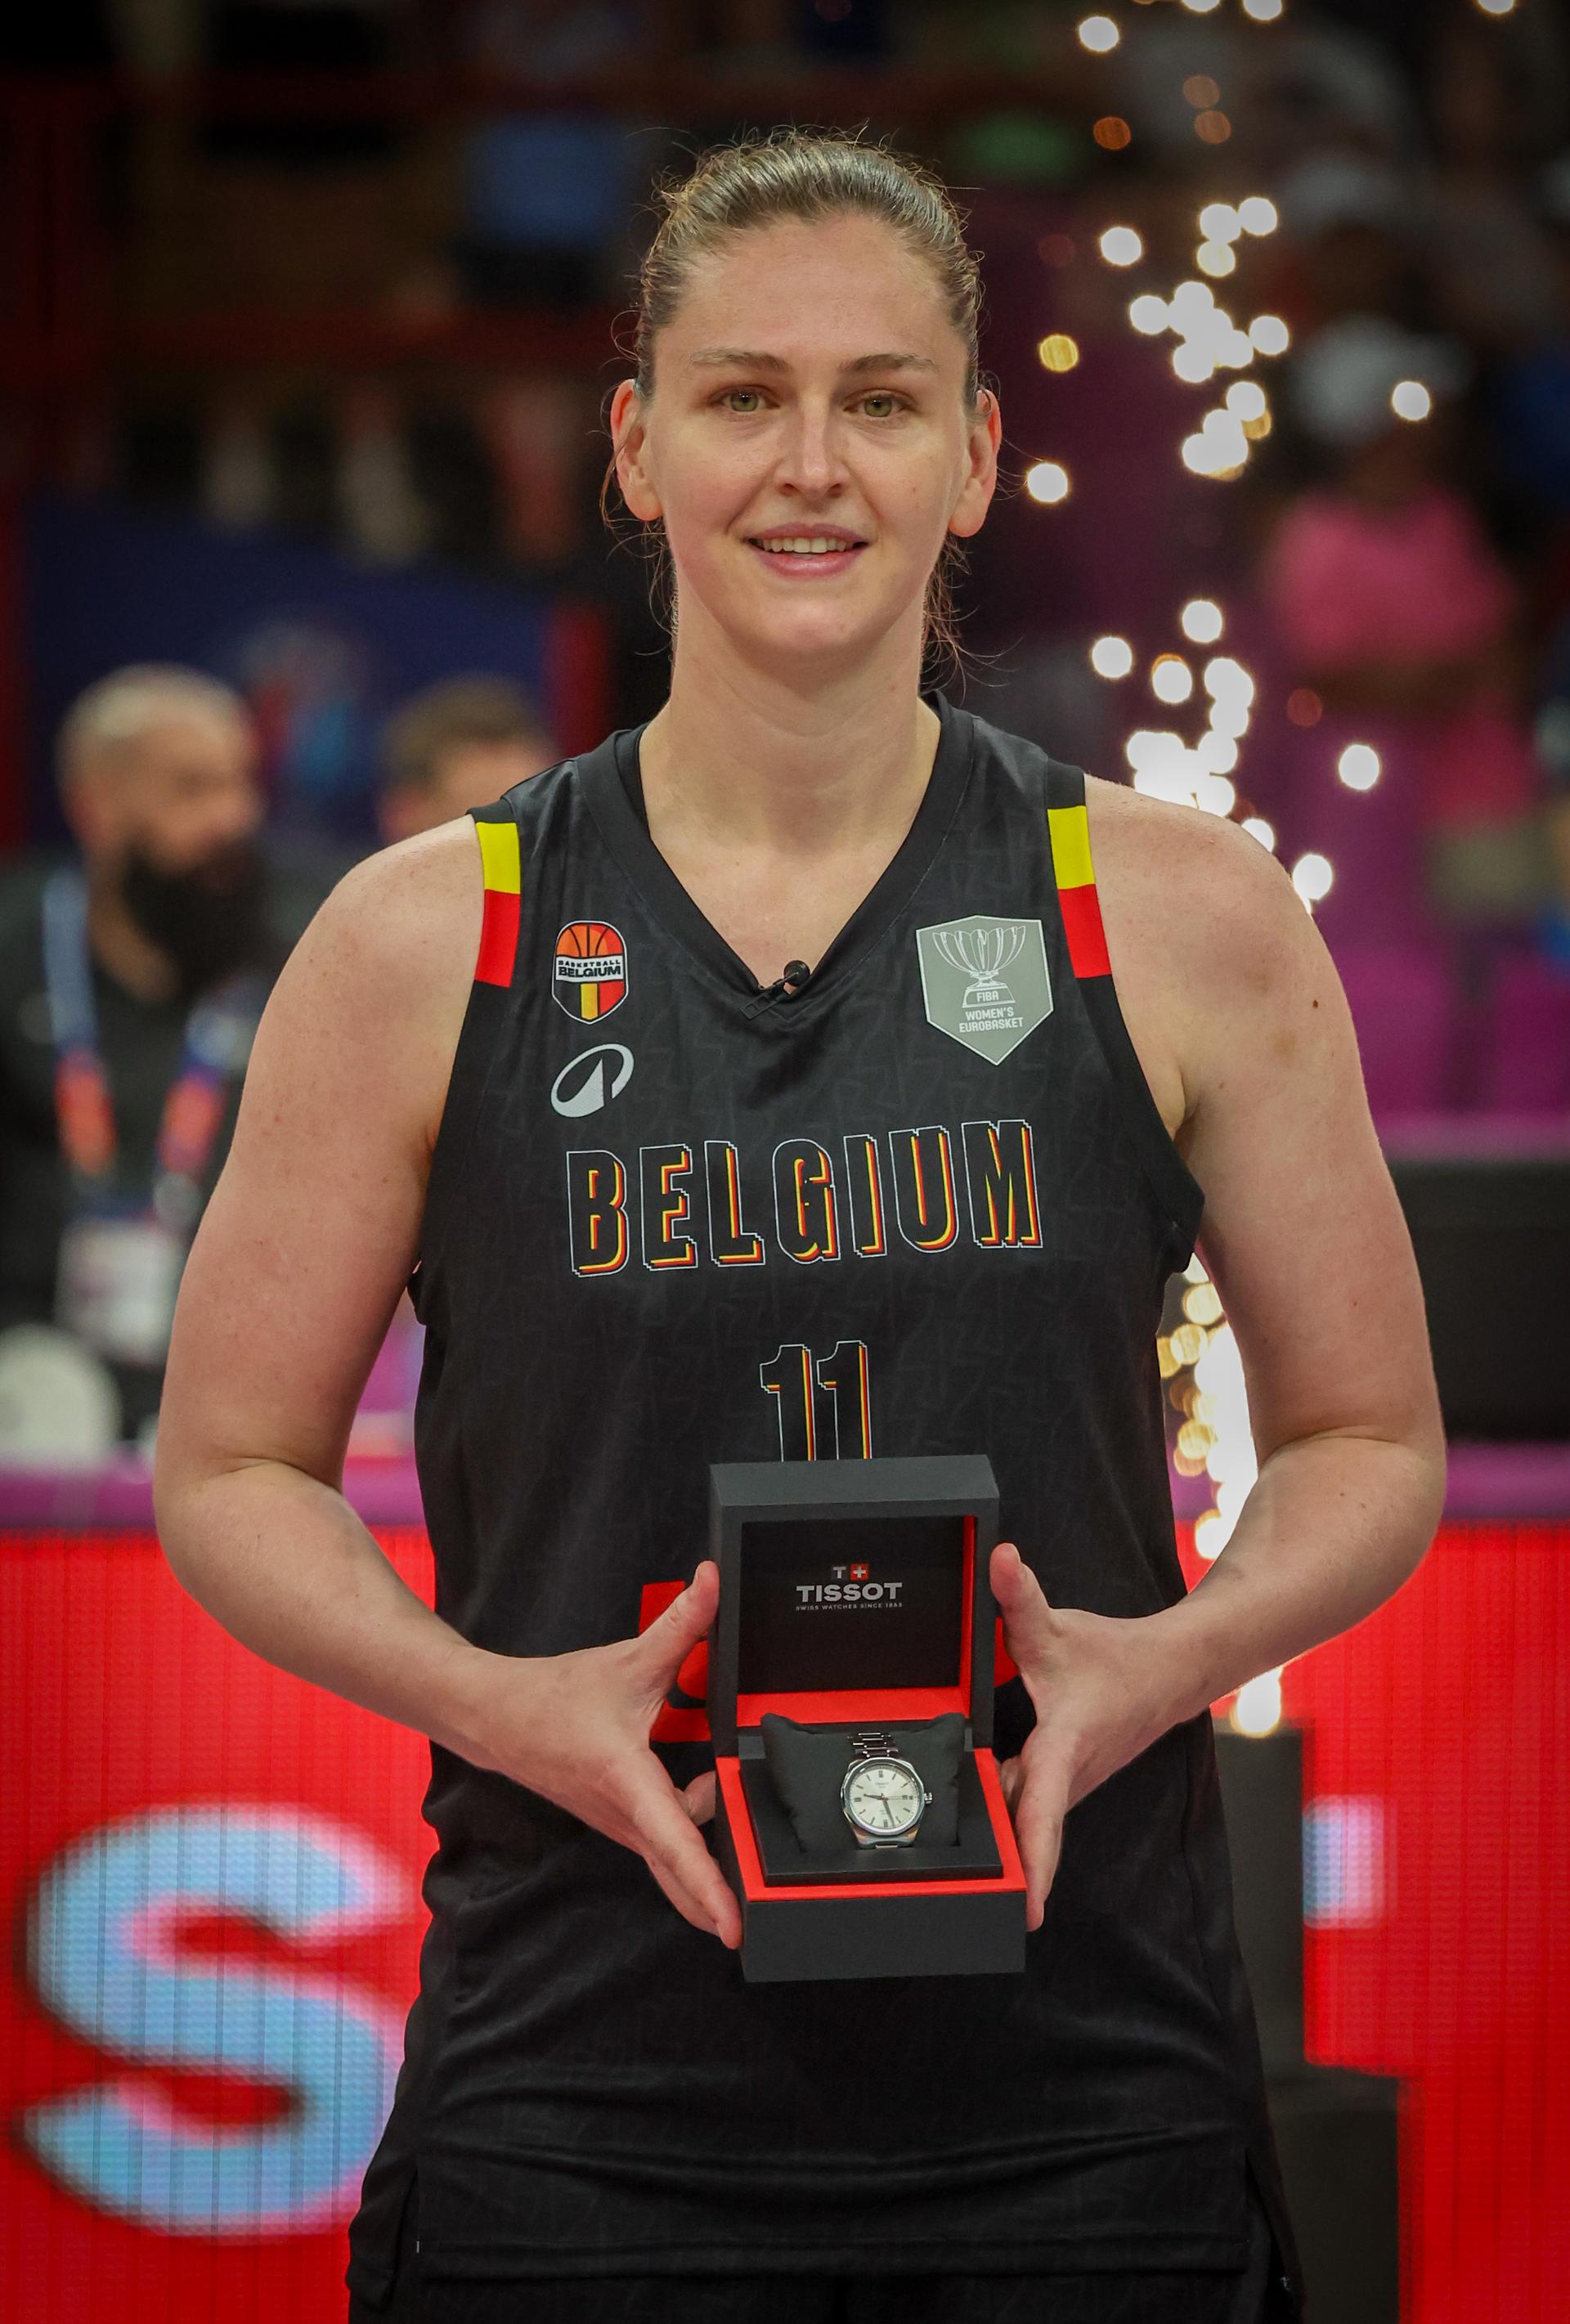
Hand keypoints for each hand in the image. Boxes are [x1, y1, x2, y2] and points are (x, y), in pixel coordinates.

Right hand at [467, 1559, 739, 1947]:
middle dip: (716, 1897)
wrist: (494, 1718)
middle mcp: (623, 1815)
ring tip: (744, 1853)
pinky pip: (661, 1847)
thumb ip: (680, 1624)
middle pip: (678, 1871)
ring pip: (671, 1857)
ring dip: (704, 1863)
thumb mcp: (628, 1658)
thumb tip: (711, 1581)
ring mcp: (618, 1826)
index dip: (706, 1887)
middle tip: (759, 1914)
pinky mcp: (617, 1823)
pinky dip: (687, 1849)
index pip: (674, 1842)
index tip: (732, 1924)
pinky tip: (710, 1820)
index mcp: (627, 1780)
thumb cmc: (554, 1698)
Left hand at [990, 1542, 1189, 1931]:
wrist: (1173, 1671)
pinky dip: (1007, 1811)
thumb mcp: (1057, 1628)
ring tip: (962, 1865)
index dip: (1033, 1864)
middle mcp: (1069, 1777)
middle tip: (961, 1890)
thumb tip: (999, 1557)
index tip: (1026, 1909)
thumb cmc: (1119, 1659)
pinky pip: (1030, 1804)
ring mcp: (1070, 1785)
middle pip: (1022, 1826)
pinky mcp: (1068, 1781)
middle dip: (997, 1858)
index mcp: (1065, 1749)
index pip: (1044, 1814)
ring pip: (1025, 1815)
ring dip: (1000, 1835)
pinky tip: (979, 1810)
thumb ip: (1019, 1596)